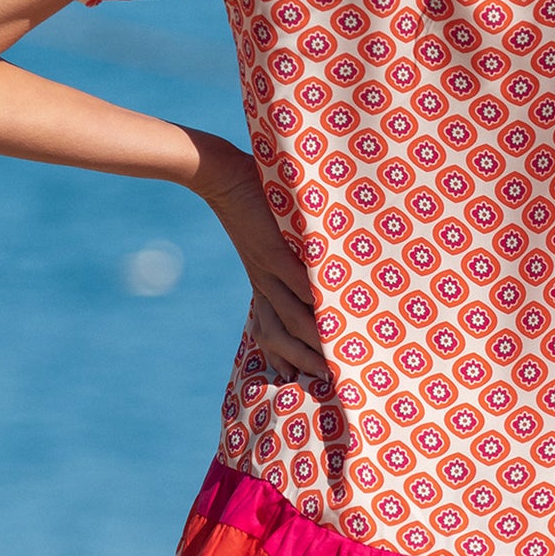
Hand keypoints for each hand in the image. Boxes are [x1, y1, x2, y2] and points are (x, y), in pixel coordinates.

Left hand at [186, 132, 325, 383]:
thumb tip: (318, 258)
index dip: (288, 358)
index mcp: (262, 283)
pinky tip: (333, 311)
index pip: (273, 331)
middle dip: (305, 361)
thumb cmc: (251, 199)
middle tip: (330, 380)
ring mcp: (266, 269)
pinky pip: (296, 282)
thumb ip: (291, 251)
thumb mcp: (269, 235)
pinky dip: (314, 299)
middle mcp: (263, 283)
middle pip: (282, 335)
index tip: (305, 380)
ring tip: (337, 354)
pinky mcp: (271, 250)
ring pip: (291, 316)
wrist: (217, 175)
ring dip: (314, 338)